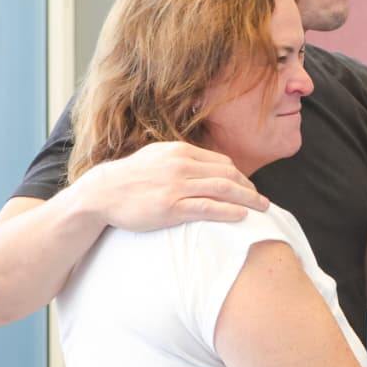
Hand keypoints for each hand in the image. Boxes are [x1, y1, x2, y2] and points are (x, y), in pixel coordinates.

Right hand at [77, 141, 266, 230]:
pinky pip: (207, 207)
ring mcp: (176, 186)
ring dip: (247, 199)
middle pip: (228, 175)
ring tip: (262, 209)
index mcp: (180, 151)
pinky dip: (228, 210)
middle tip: (263, 201)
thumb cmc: (132, 178)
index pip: (221, 163)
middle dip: (250, 188)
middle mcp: (181, 165)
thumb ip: (182, 160)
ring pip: (222, 189)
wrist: (103, 193)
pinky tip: (241, 216)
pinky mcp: (170, 207)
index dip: (240, 177)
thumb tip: (207, 166)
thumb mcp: (158, 158)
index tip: (250, 189)